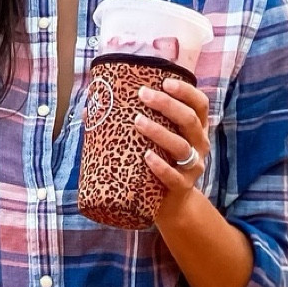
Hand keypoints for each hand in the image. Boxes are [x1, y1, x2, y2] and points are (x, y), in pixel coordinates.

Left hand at [134, 76, 209, 222]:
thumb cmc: (157, 164)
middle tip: (143, 95)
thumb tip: (89, 108)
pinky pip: (174, 177)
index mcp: (195, 129)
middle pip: (189, 120)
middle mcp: (199, 145)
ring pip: (181, 146)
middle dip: (167, 105)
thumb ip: (130, 122)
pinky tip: (146, 156)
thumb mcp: (152, 141)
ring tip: (138, 121)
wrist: (170, 206)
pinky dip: (160, 166)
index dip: (185, 91)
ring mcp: (193, 167)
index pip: (199, 104)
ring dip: (159, 131)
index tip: (164, 81)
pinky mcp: (183, 187)